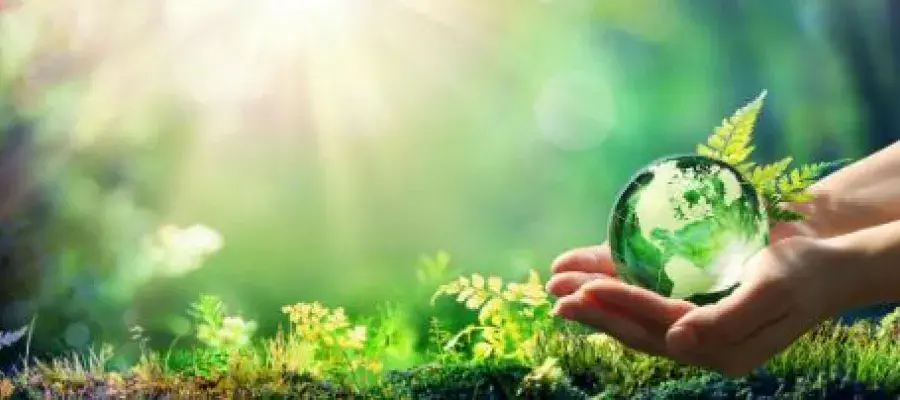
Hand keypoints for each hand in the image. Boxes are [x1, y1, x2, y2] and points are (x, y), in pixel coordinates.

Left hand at [546, 223, 848, 376]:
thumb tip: (676, 344)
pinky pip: (645, 295)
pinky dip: (615, 281)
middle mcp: (699, 338)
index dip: (621, 305)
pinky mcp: (688, 300)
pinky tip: (587, 271)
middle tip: (554, 292)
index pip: (659, 326)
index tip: (585, 288)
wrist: (823, 261)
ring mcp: (691, 320)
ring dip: (595, 298)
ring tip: (555, 282)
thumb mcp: (771, 294)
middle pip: (636, 326)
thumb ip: (726, 321)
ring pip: (634, 313)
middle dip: (593, 308)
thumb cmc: (803, 273)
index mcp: (719, 347)